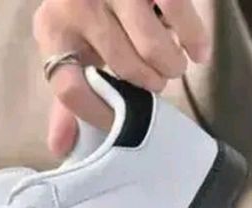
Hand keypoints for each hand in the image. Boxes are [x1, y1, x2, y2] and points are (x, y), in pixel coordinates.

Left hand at [33, 0, 210, 155]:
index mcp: (53, 30)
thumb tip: (60, 149)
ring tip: (172, 68)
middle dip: (147, 83)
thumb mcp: (68, 48)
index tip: (122, 122)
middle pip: (121, 66)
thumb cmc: (86, 12)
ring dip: (169, 65)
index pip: (70, 88)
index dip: (97, 112)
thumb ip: (69, 97)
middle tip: (157, 85)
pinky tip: (198, 53)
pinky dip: (194, 39)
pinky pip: (178, 13)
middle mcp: (77, 4)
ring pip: (151, 46)